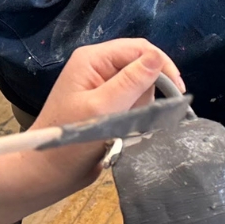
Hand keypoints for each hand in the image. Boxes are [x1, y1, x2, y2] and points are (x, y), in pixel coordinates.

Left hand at [30, 39, 180, 184]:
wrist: (47, 174)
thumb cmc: (68, 141)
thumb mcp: (102, 109)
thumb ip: (130, 82)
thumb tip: (157, 57)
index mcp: (93, 59)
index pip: (139, 49)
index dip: (161, 65)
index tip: (177, 91)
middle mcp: (98, 67)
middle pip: (141, 65)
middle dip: (150, 88)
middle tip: (147, 114)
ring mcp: (102, 87)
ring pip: (140, 86)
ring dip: (142, 106)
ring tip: (129, 127)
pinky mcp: (106, 105)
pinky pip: (133, 102)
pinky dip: (136, 115)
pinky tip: (126, 130)